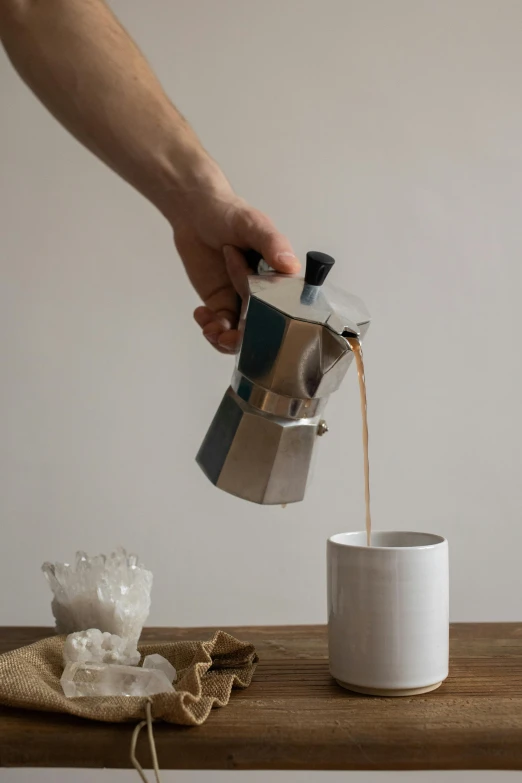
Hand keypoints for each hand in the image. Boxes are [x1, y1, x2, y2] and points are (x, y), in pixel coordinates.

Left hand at [172, 171, 299, 352]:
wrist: (195, 213)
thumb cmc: (230, 213)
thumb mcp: (253, 224)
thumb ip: (272, 243)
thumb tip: (290, 265)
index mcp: (280, 278)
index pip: (285, 311)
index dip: (272, 328)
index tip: (254, 329)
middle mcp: (264, 294)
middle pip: (262, 329)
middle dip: (244, 339)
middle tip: (225, 337)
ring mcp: (242, 300)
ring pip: (239, 333)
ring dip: (224, 339)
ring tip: (210, 328)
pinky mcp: (221, 303)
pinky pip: (220, 326)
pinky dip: (210, 327)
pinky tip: (201, 313)